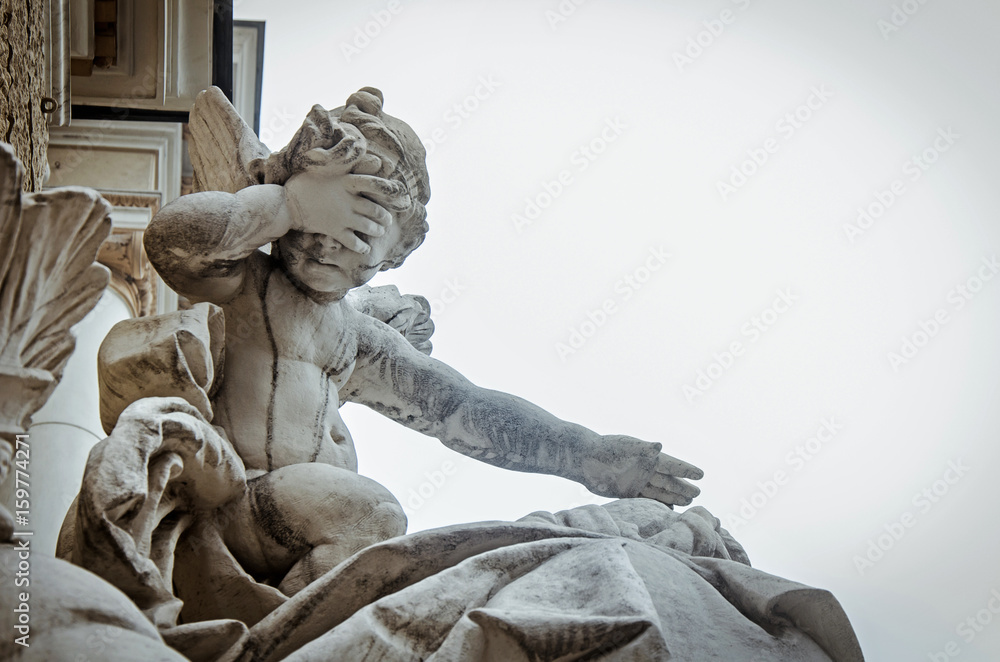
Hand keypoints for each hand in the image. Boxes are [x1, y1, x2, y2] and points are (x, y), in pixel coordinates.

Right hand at [283, 141, 409, 253]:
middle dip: (385, 217)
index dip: (389, 189)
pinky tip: (365, 248)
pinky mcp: (335, 230)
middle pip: (376, 210)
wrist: (285, 203)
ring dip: (377, 230)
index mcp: (347, 181)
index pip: (374, 184)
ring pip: (369, 226)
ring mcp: (343, 216)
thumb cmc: (303, 182)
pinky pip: (354, 242)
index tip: (399, 194)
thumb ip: (343, 164)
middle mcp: (349, 199)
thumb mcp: (323, 167)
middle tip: (388, 220)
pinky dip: (362, 246)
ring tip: (380, 231)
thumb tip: (363, 154)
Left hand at [582, 435, 702, 506]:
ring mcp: (636, 481)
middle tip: (698, 493)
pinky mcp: (626, 491)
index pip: (672, 465)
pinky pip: (645, 500)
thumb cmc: (604, 448)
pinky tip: (665, 509)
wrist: (584, 459)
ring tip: (687, 501)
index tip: (701, 474)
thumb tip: (660, 445)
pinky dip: (656, 505)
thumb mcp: (624, 447)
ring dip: (673, 496)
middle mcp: (645, 470)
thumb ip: (642, 449)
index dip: (686, 470)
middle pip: (668, 480)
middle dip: (683, 487)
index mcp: (648, 457)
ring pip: (659, 491)